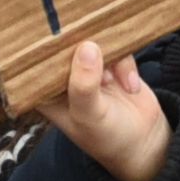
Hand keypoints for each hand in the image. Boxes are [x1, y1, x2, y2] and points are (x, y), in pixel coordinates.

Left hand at [41, 41, 173, 180]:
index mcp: (45, 91)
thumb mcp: (89, 115)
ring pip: (93, 42)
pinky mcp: (111, 62)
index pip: (33, 62)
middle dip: (80, 44)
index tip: (58, 36)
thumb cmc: (107, 137)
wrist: (146, 144)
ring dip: (109, 60)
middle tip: (95, 52)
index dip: (43, 48)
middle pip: (64, 44)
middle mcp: (63, 77)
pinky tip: (130, 86)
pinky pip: (116, 47)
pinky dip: (125, 65)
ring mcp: (87, 68)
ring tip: (113, 83)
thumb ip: (84, 85)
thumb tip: (87, 48)